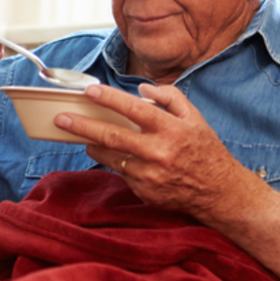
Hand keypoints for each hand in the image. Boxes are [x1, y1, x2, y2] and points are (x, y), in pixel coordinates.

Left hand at [55, 83, 254, 224]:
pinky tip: (119, 158)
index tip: (89, 92)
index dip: (108, 99)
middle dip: (82, 126)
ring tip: (84, 138)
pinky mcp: (143, 191)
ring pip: (110, 157)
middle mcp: (157, 152)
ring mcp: (148, 175)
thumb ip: (170, 97)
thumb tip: (142, 89)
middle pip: (111, 136)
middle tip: (62, 119)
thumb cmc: (205, 151)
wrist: (217, 192)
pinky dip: (117, 163)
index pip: (133, 109)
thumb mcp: (195, 118)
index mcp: (170, 129)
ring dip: (93, 146)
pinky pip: (122, 173)